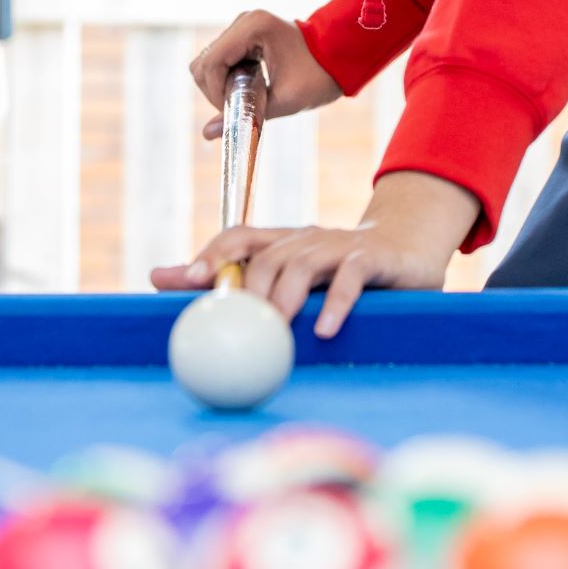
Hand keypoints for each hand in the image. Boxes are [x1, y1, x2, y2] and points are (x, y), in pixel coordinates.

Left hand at [150, 171, 480, 336]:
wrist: (411, 246)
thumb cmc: (340, 270)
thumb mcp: (291, 275)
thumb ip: (233, 279)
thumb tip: (156, 278)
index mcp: (283, 241)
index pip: (240, 236)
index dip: (213, 253)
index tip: (189, 281)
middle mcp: (306, 238)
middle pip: (266, 257)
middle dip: (246, 289)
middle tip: (234, 324)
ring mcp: (339, 246)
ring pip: (301, 265)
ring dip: (283, 300)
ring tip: (272, 332)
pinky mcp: (372, 258)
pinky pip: (349, 279)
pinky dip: (334, 304)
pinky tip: (324, 330)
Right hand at [190, 10, 341, 140]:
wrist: (342, 56)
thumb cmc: (319, 76)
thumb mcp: (285, 100)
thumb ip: (246, 116)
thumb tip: (207, 133)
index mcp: (253, 28)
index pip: (211, 64)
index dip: (215, 93)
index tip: (233, 111)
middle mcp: (244, 20)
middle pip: (204, 62)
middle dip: (215, 90)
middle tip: (241, 106)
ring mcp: (243, 25)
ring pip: (208, 61)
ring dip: (220, 84)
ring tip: (248, 96)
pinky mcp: (244, 33)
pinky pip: (220, 58)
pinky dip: (227, 77)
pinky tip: (249, 86)